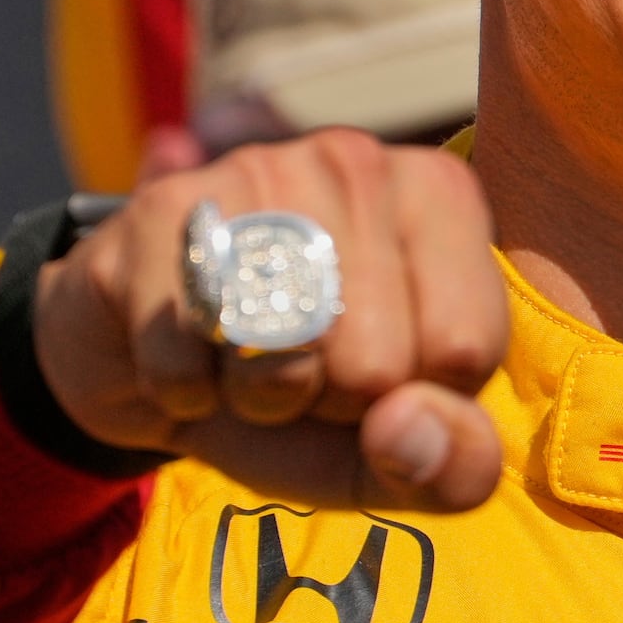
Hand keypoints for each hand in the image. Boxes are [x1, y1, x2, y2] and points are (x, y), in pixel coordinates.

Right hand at [34, 132, 509, 511]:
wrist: (158, 361)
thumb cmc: (301, 392)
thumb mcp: (391, 449)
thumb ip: (453, 463)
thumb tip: (408, 428)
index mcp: (441, 196)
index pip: (465, 351)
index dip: (411, 400)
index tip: (377, 371)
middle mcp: (358, 159)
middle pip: (377, 363)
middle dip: (331, 401)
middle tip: (301, 367)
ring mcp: (256, 168)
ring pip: (287, 358)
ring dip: (258, 398)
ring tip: (248, 357)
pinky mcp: (163, 207)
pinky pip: (189, 360)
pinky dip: (183, 390)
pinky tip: (189, 351)